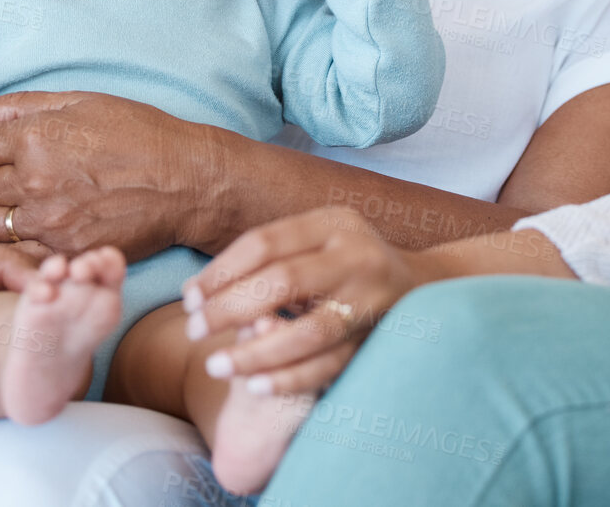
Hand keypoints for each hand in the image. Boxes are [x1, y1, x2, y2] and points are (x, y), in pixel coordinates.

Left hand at [0, 91, 232, 256]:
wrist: (185, 181)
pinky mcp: (64, 251)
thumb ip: (19, 106)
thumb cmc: (139, 134)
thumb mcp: (82, 103)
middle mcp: (33, 180)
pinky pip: (15, 251)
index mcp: (34, 137)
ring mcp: (47, 221)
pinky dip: (7, 243)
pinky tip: (13, 233)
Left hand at [178, 207, 439, 396]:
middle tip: (194, 331)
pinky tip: (256, 386)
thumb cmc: (345, 262)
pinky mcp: (378, 339)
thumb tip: (196, 292)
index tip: (189, 298)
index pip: (265, 242)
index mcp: (334, 222)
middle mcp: (357, 256)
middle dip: (230, 308)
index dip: (220, 271)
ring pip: (309, 330)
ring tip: (217, 366)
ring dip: (257, 352)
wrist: (421, 286)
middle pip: (283, 281)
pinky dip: (292, 377)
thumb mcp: (318, 239)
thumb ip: (269, 256)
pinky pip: (331, 364)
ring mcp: (372, 299)